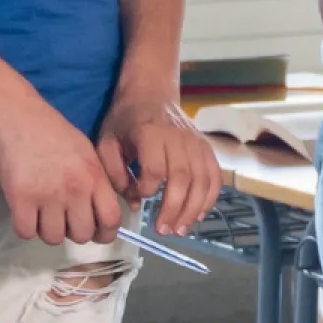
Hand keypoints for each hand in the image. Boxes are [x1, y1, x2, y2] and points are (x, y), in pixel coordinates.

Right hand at [0, 107, 122, 245]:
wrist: (18, 116)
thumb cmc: (52, 131)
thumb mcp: (87, 152)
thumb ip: (96, 181)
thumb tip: (100, 211)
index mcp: (94, 176)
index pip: (111, 220)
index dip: (105, 233)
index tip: (96, 233)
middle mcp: (75, 190)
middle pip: (82, 236)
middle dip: (73, 232)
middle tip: (63, 219)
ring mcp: (47, 196)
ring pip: (53, 238)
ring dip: (48, 230)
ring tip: (42, 214)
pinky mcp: (20, 199)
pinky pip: (26, 232)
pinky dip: (25, 227)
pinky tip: (25, 213)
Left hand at [101, 97, 224, 234]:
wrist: (151, 92)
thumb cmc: (125, 119)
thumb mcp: (107, 141)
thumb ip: (115, 174)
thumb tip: (133, 203)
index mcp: (149, 133)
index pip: (154, 169)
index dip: (145, 189)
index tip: (136, 197)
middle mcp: (177, 137)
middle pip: (181, 178)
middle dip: (173, 209)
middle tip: (163, 230)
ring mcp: (196, 141)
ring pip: (202, 180)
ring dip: (192, 209)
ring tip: (179, 229)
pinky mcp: (207, 146)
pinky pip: (215, 176)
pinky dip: (209, 198)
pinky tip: (197, 215)